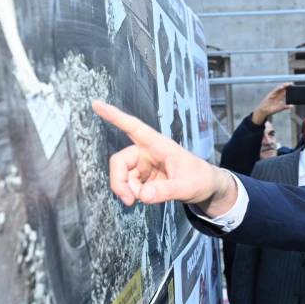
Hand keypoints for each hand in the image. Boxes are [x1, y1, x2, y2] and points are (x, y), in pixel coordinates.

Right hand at [93, 101, 236, 212]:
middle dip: (119, 181)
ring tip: (143, 199)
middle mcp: (147, 151)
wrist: (207, 188)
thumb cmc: (201, 179)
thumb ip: (167, 191)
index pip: (134, 127)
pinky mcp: (143, 177)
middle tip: (129, 200)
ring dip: (127, 190)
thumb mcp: (188, 186)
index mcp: (158, 144)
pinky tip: (145, 197)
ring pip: (122, 175)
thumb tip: (143, 195)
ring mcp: (144, 164)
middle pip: (119, 161)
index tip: (96, 103)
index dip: (115, 116)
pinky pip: (128, 184)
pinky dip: (132, 194)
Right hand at [250, 82, 293, 125]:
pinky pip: (275, 90)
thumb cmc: (272, 109)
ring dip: (283, 85)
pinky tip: (281, 87)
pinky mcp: (270, 94)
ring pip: (279, 88)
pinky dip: (278, 88)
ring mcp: (273, 94)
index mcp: (279, 97)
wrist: (264, 111)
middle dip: (287, 86)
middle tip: (292, 83)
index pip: (285, 92)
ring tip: (288, 84)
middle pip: (282, 89)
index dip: (289, 89)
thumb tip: (292, 106)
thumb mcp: (280, 108)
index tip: (293, 87)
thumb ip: (286, 106)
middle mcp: (277, 95)